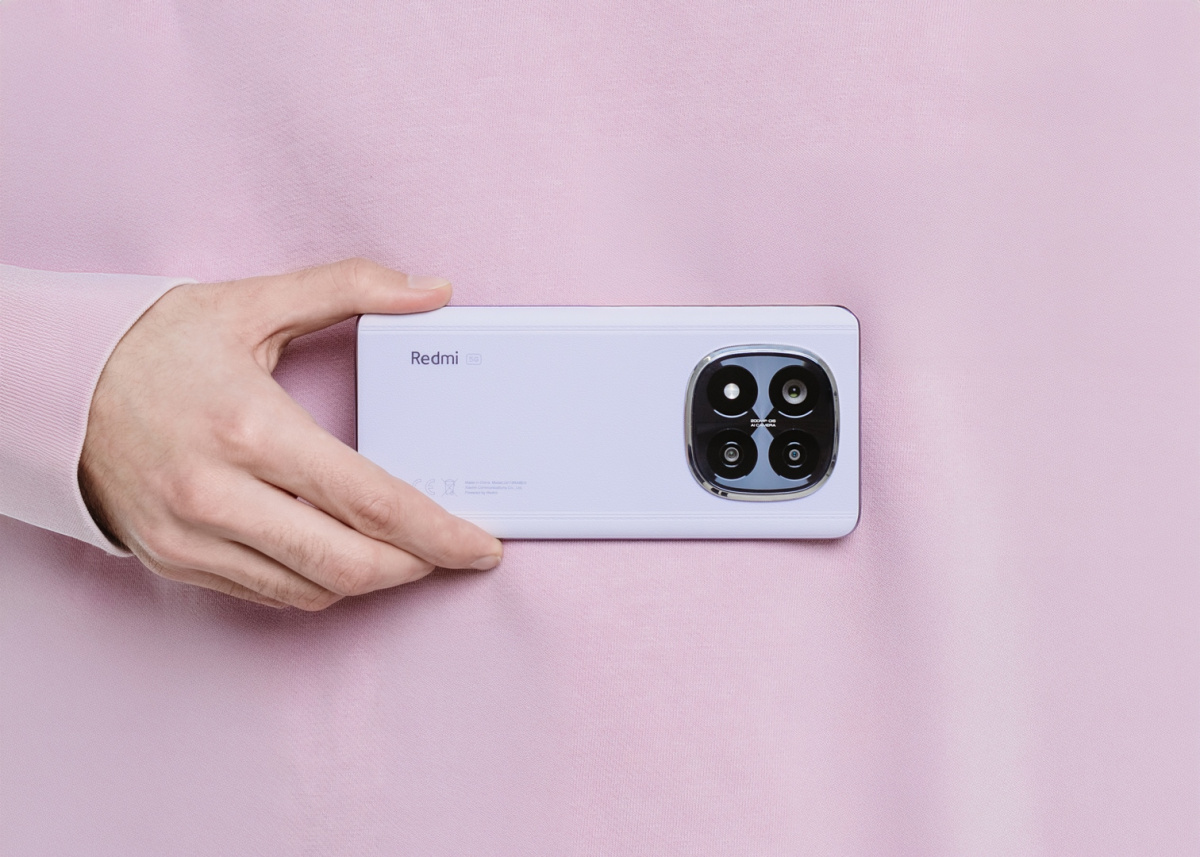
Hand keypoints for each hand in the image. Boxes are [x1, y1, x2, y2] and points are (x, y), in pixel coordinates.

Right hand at [78, 258, 502, 609]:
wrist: (49, 386)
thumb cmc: (152, 345)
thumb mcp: (251, 303)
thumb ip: (349, 288)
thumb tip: (435, 290)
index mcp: (249, 429)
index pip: (370, 500)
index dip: (437, 532)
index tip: (481, 545)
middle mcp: (218, 494)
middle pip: (348, 564)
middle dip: (416, 566)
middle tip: (451, 551)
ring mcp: (192, 537)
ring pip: (311, 590)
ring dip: (372, 579)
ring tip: (406, 551)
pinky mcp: (175, 561)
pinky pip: (269, 595)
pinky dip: (319, 583)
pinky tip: (343, 555)